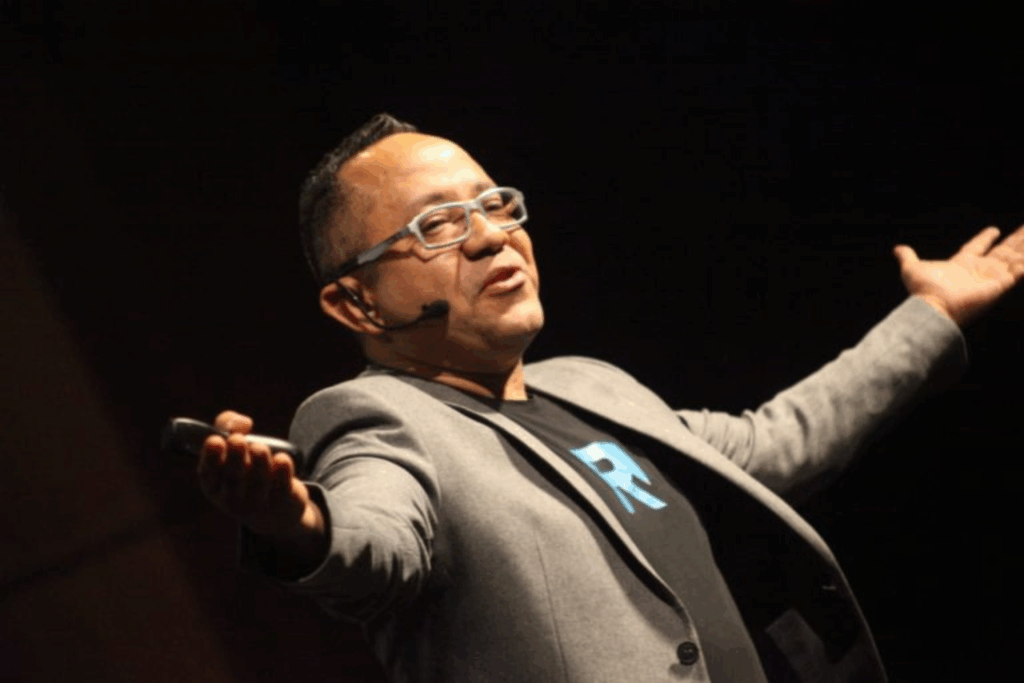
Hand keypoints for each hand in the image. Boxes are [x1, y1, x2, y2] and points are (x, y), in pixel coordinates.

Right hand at [198, 410, 325, 566]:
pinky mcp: (283, 502)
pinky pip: (282, 487)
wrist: (273, 511)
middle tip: (237, 440)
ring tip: (259, 448)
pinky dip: (283, 473)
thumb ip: (228, 424)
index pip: (208, 474)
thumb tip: (242, 422)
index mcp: (214, 485)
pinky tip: (282, 459)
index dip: (210, 457)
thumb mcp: (232, 445)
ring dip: (259, 463)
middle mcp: (233, 498)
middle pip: (233, 479)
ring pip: (259, 482)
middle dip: (235, 458)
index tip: (215, 440)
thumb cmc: (246, 468)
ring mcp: (258, 504)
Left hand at [894, 225, 1023, 326]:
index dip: (985, 238)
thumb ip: (908, 257)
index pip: (977, 247)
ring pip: (1013, 259)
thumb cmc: (923, 290)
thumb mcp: (912, 268)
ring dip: (1023, 248)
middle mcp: (978, 271)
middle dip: (1014, 241)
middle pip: (1001, 252)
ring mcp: (990, 279)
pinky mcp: (998, 287)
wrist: (933, 307)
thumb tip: (897, 248)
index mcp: (961, 264)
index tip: (994, 229)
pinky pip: (1017, 273)